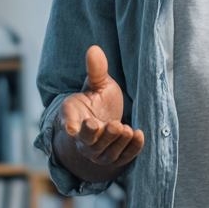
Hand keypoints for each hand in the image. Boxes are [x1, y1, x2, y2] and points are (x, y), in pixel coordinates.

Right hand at [58, 46, 144, 169]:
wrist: (103, 121)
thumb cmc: (96, 101)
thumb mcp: (96, 85)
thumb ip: (95, 71)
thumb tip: (94, 49)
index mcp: (72, 120)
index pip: (69, 126)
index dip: (72, 127)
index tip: (81, 125)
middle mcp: (83, 141)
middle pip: (90, 144)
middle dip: (103, 136)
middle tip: (115, 124)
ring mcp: (99, 152)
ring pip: (107, 153)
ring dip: (117, 143)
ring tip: (127, 129)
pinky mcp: (115, 158)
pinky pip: (124, 157)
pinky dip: (132, 148)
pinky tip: (139, 135)